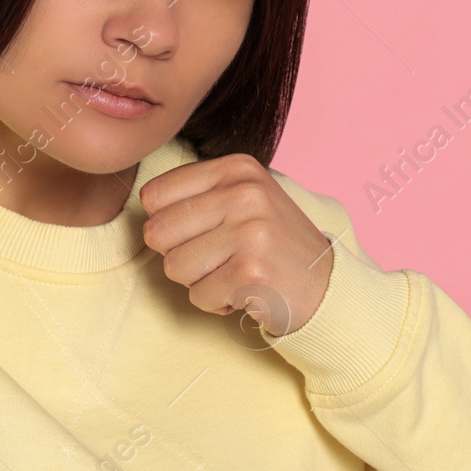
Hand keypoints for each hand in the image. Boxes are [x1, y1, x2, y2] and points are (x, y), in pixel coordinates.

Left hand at [140, 154, 335, 336]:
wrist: (326, 285)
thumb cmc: (273, 243)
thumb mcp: (243, 198)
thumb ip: (198, 193)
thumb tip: (144, 202)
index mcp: (236, 168)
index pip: (155, 195)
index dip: (165, 223)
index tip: (197, 232)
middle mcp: (244, 193)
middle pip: (157, 232)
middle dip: (178, 255)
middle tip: (214, 258)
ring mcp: (249, 231)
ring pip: (174, 267)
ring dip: (198, 281)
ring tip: (231, 273)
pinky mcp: (252, 271)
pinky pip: (197, 295)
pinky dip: (215, 302)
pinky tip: (243, 291)